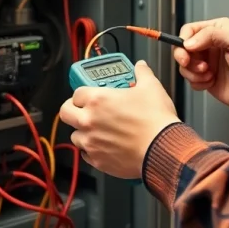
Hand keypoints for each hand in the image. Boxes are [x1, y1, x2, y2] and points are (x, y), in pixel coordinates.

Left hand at [59, 61, 179, 179]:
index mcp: (97, 100)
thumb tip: (141, 67)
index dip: (84, 93)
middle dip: (73, 110)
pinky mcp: (98, 161)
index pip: (76, 93)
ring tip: (98, 130)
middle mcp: (89, 121)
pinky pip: (86, 154)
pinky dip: (92, 150)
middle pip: (66, 113)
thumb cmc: (155, 120)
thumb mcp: (151, 87)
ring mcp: (91, 142)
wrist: (162, 149)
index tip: (91, 95)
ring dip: (83, 132)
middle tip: (84, 110)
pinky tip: (105, 146)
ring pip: (75, 136)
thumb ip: (142, 74)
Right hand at [174, 17, 228, 118]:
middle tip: (193, 65)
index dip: (185, 40)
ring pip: (184, 65)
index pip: (190, 30)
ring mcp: (206, 62)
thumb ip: (213, 36)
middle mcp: (209, 45)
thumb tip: (188, 42)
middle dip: (185, 58)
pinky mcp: (205, 78)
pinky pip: (190, 80)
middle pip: (182, 47)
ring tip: (209, 75)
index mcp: (217, 30)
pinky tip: (211, 82)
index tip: (189, 51)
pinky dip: (197, 83)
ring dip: (193, 72)